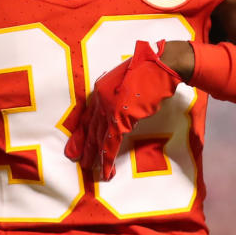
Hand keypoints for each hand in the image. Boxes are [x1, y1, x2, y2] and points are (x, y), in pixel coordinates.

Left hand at [64, 40, 181, 180]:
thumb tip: (125, 109)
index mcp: (102, 88)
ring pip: (97, 136)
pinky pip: (111, 142)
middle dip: (83, 143)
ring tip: (88, 167)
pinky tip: (106, 169)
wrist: (160, 65)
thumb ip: (123, 96)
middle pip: (90, 126)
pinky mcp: (120, 117)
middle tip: (74, 157)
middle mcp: (101, 97)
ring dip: (93, 154)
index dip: (83, 128)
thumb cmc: (150, 69)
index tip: (76, 139)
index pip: (89, 113)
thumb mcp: (129, 81)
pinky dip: (107, 158)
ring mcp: (109, 107)